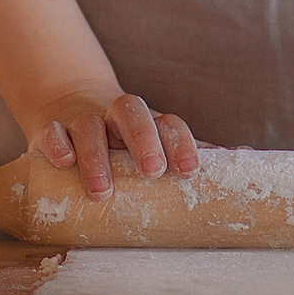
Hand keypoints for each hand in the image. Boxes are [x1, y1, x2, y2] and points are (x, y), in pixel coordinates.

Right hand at [32, 87, 200, 197]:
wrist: (69, 104)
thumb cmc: (123, 139)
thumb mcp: (154, 143)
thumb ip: (190, 151)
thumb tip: (244, 154)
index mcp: (148, 120)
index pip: (169, 123)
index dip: (181, 144)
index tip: (189, 171)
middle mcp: (116, 115)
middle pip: (132, 113)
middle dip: (144, 140)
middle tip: (152, 171)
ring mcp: (82, 119)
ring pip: (90, 126)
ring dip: (96, 156)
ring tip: (102, 191)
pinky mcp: (49, 128)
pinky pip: (50, 130)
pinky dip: (56, 142)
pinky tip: (62, 160)